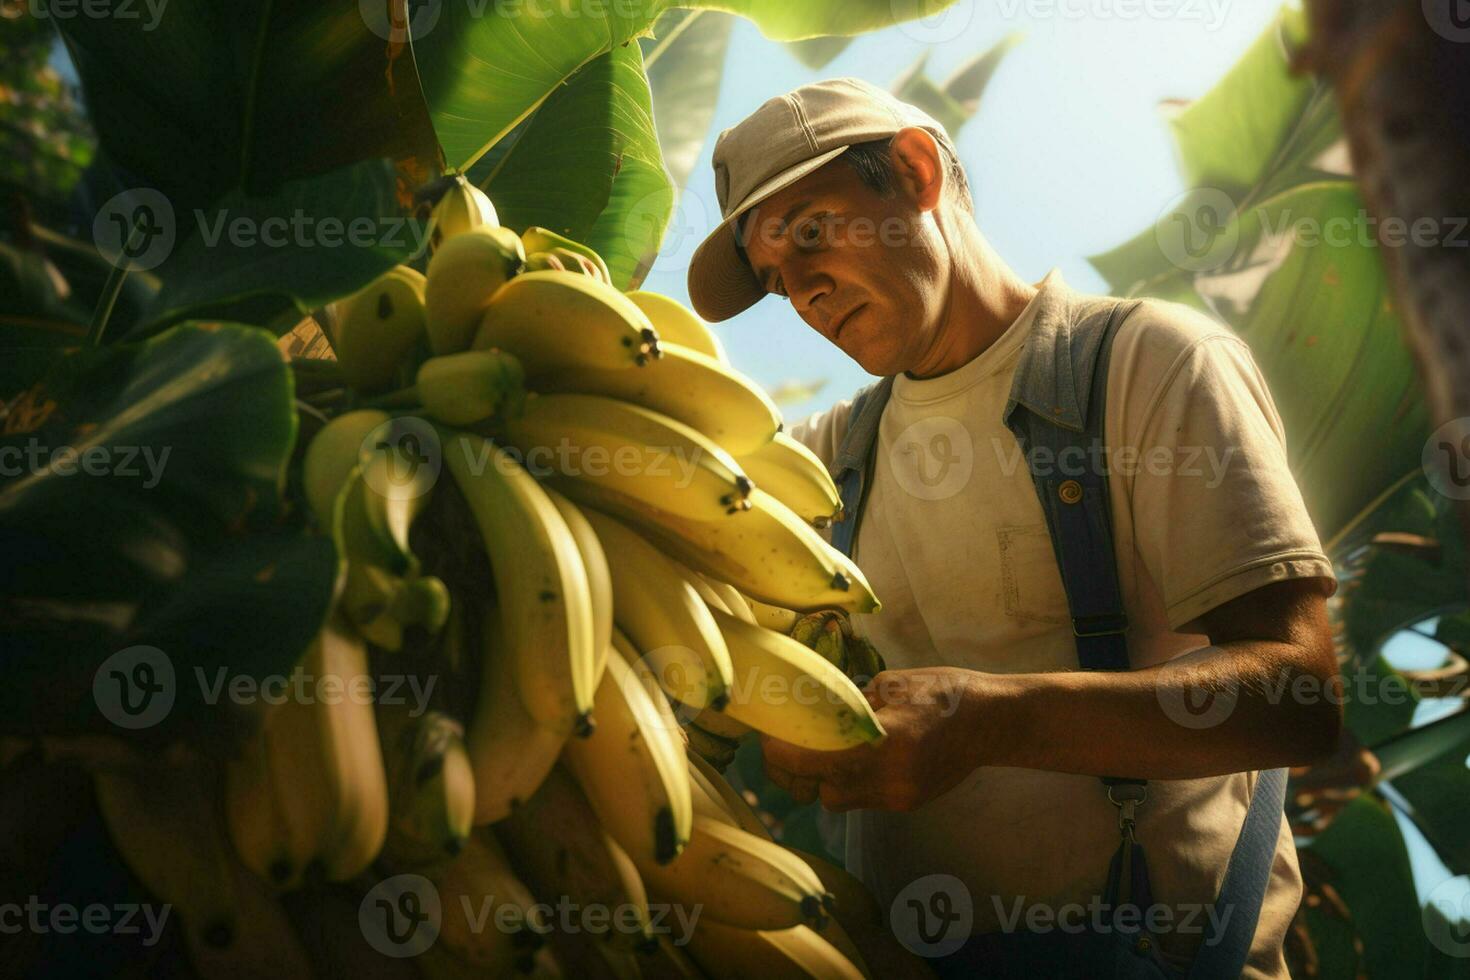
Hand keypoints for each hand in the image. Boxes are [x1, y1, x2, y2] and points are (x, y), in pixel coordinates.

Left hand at [761, 667, 985, 812]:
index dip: (783, 754)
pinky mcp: (906, 804)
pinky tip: (858, 757)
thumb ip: (848, 705)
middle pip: (822, 790)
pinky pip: (862, 799)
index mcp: (886, 740)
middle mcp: (891, 777)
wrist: (992, 722)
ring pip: (839, 800)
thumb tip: (808, 710)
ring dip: (824, 779)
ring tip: (824, 750)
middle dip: (799, 772)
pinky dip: (850, 781)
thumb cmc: (942, 691)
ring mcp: (899, 796)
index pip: (817, 760)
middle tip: (788, 746)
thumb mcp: (890, 684)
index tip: (767, 740)